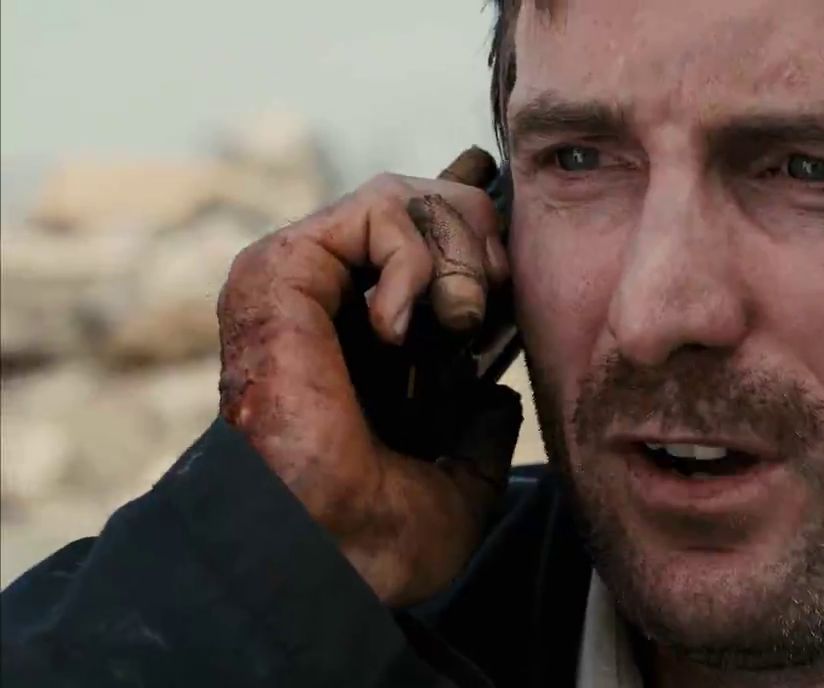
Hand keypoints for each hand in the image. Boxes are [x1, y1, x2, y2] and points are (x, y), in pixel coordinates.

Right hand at [216, 147, 520, 605]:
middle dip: (484, 243)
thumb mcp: (462, 483)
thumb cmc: (381, 539)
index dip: (462, 206)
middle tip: (486, 311)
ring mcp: (306, 283)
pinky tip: (406, 327)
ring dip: (459, 255)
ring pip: (406, 196)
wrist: (325, 553)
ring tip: (458, 321)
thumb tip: (496, 396)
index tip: (489, 175)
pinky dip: (418, 261)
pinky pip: (377, 210)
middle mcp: (337, 306)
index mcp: (372, 347)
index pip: (418, 246)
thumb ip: (479, 431)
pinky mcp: (281, 268)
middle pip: (429, 204)